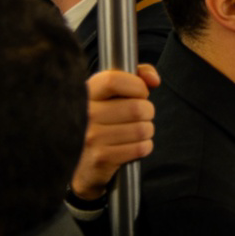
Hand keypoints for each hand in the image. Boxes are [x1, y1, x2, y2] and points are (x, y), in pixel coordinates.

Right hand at [70, 64, 160, 199]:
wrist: (80, 159)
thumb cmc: (102, 120)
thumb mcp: (111, 93)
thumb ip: (136, 76)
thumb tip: (154, 80)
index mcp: (86, 93)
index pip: (114, 80)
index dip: (136, 85)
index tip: (141, 93)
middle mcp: (86, 114)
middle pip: (136, 107)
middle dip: (148, 111)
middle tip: (141, 115)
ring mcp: (92, 137)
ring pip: (142, 129)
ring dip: (147, 130)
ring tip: (136, 130)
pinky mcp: (101, 158)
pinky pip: (140, 148)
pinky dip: (144, 146)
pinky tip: (133, 145)